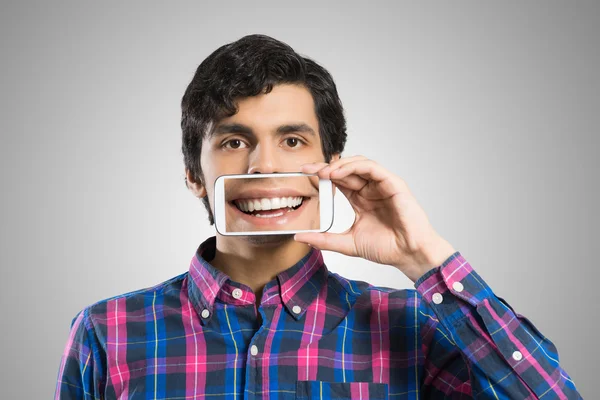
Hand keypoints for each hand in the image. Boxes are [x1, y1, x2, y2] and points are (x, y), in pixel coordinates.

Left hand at [294, 156, 455, 282]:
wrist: (408, 255)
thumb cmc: (386, 248)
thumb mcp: (347, 243)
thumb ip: (324, 240)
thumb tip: (299, 238)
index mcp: (360, 199)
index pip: (338, 180)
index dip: (321, 176)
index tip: (303, 175)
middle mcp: (370, 189)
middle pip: (345, 169)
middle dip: (325, 167)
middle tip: (307, 169)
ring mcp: (382, 185)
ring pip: (358, 163)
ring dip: (339, 165)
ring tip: (323, 172)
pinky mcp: (393, 183)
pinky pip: (372, 167)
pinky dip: (354, 166)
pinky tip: (339, 172)